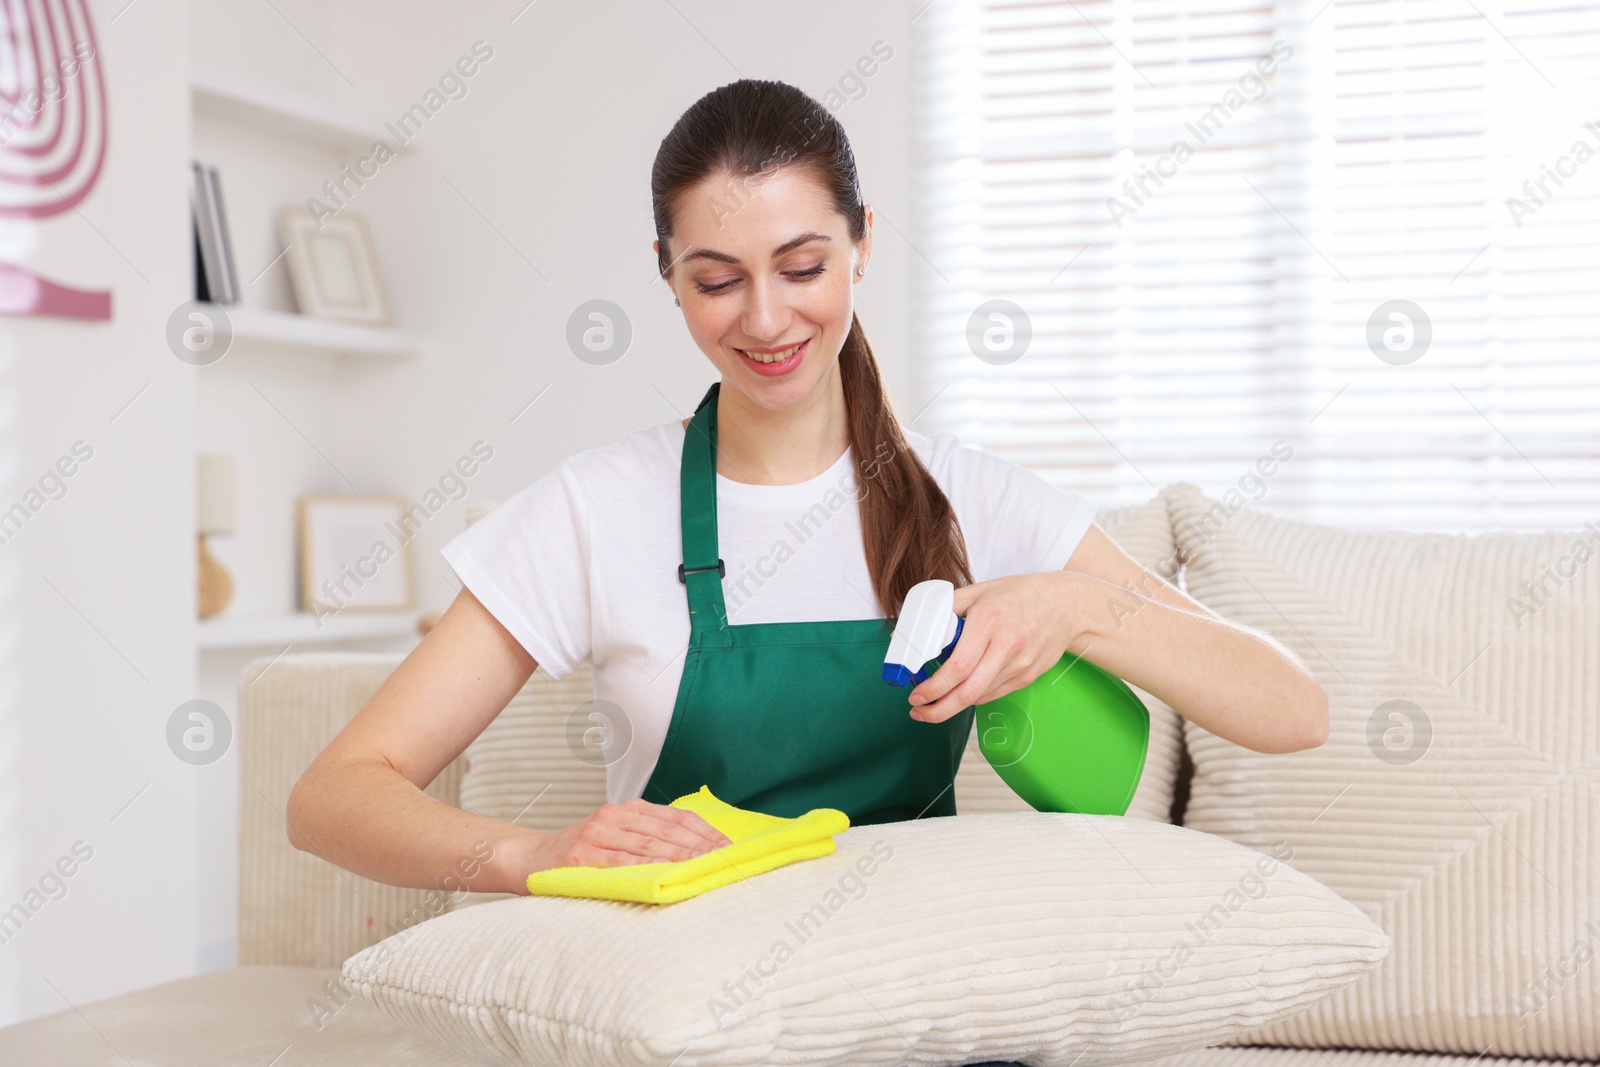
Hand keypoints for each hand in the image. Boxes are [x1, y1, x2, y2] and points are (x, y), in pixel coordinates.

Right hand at [526, 798, 732, 876]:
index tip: (728, 847)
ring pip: (648, 843)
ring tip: (703, 866)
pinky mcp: (582, 854)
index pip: (677, 817)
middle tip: (724, 859)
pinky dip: (644, 866)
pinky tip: (663, 872)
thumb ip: (647, 839)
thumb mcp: (616, 837)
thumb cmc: (580, 853)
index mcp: (628, 809)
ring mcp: (597, 833)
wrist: (530, 858)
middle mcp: (615, 815)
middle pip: (668, 829)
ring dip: (679, 856)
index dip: (705, 832)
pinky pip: (619, 861)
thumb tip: (695, 853)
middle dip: (700, 845)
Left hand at [906, 571, 1080, 724]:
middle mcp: (1007, 647)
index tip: (916, 694)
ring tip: (933, 704)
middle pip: (968, 691)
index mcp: (989, 622)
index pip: (958, 666)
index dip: (934, 687)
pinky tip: (961, 692)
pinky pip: (994, 694)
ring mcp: (1020, 665)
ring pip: (980, 696)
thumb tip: (910, 629)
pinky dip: (974, 697)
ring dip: (953, 705)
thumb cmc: (1020, 595)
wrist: (1067, 605)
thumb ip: (944, 607)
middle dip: (939, 709)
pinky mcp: (1028, 676)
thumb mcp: (979, 590)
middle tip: (918, 712)